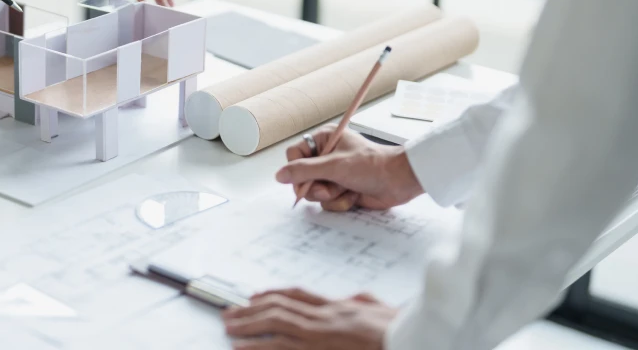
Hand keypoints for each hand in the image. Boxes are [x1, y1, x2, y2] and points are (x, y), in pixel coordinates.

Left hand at [223, 289, 395, 349]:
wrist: (409, 339)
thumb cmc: (399, 331)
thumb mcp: (381, 312)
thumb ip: (364, 304)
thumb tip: (358, 299)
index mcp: (339, 308)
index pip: (299, 296)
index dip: (274, 294)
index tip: (255, 296)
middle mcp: (326, 316)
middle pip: (280, 306)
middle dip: (252, 309)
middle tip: (230, 312)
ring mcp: (320, 332)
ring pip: (275, 322)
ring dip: (248, 323)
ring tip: (228, 325)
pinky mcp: (317, 347)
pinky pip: (281, 346)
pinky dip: (258, 345)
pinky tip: (240, 346)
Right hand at [278, 125, 422, 211]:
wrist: (399, 181)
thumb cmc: (372, 166)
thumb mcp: (334, 166)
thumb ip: (304, 170)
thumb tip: (280, 175)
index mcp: (324, 139)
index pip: (294, 155)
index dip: (297, 169)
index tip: (306, 179)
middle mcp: (327, 156)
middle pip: (302, 177)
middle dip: (317, 186)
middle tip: (331, 186)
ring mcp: (334, 174)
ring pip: (314, 192)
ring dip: (330, 195)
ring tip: (346, 189)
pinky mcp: (342, 190)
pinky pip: (327, 202)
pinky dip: (340, 202)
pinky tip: (354, 196)